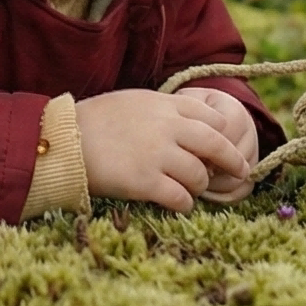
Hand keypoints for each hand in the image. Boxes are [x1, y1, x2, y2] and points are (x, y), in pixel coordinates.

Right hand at [74, 87, 254, 211]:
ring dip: (198, 186)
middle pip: (217, 145)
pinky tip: (176, 203)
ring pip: (200, 176)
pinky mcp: (145, 182)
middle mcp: (167, 127)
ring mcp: (157, 155)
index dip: (223, 134)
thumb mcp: (135, 101)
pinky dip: (184, 204)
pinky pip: (181, 199)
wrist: (64, 140)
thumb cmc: (96, 121)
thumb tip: (193, 126)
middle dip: (233, 162)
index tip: (227, 146)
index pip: (213, 116)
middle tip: (240, 173)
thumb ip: (165, 111)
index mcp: (165, 104)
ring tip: (189, 189)